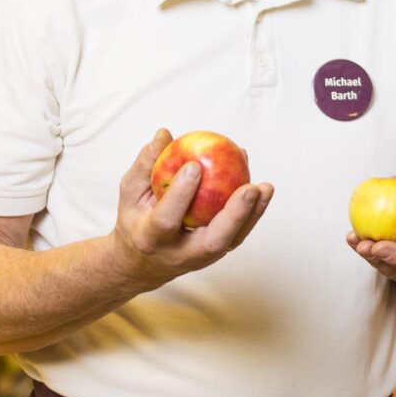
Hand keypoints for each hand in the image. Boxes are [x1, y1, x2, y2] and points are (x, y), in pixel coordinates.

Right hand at [113, 129, 269, 288]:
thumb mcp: (130, 193)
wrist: (142, 263)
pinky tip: (263, 190)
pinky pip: (238, 234)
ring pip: (232, 241)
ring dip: (251, 214)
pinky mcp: (217, 253)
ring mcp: (201, 257)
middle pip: (212, 242)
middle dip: (234, 216)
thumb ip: (145, 164)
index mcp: (151, 238)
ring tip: (265, 187)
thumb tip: (165, 133)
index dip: (180, 194)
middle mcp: (179, 253)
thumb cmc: (135, 219)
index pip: (166, 219)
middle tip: (250, 188)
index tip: (194, 165)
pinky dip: (253, 213)